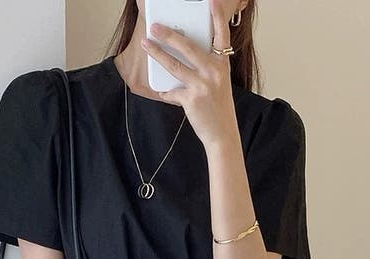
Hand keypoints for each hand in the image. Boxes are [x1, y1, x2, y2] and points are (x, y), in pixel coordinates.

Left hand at [140, 0, 240, 149]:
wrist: (222, 134)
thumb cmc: (219, 108)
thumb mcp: (218, 82)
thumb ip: (205, 68)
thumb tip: (181, 57)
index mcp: (222, 64)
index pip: (221, 35)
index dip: (216, 17)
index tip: (210, 1)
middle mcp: (214, 71)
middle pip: (188, 46)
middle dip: (169, 34)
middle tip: (155, 26)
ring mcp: (202, 85)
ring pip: (174, 65)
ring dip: (157, 53)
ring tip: (146, 45)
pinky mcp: (191, 99)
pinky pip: (172, 91)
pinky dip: (165, 91)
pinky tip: (161, 90)